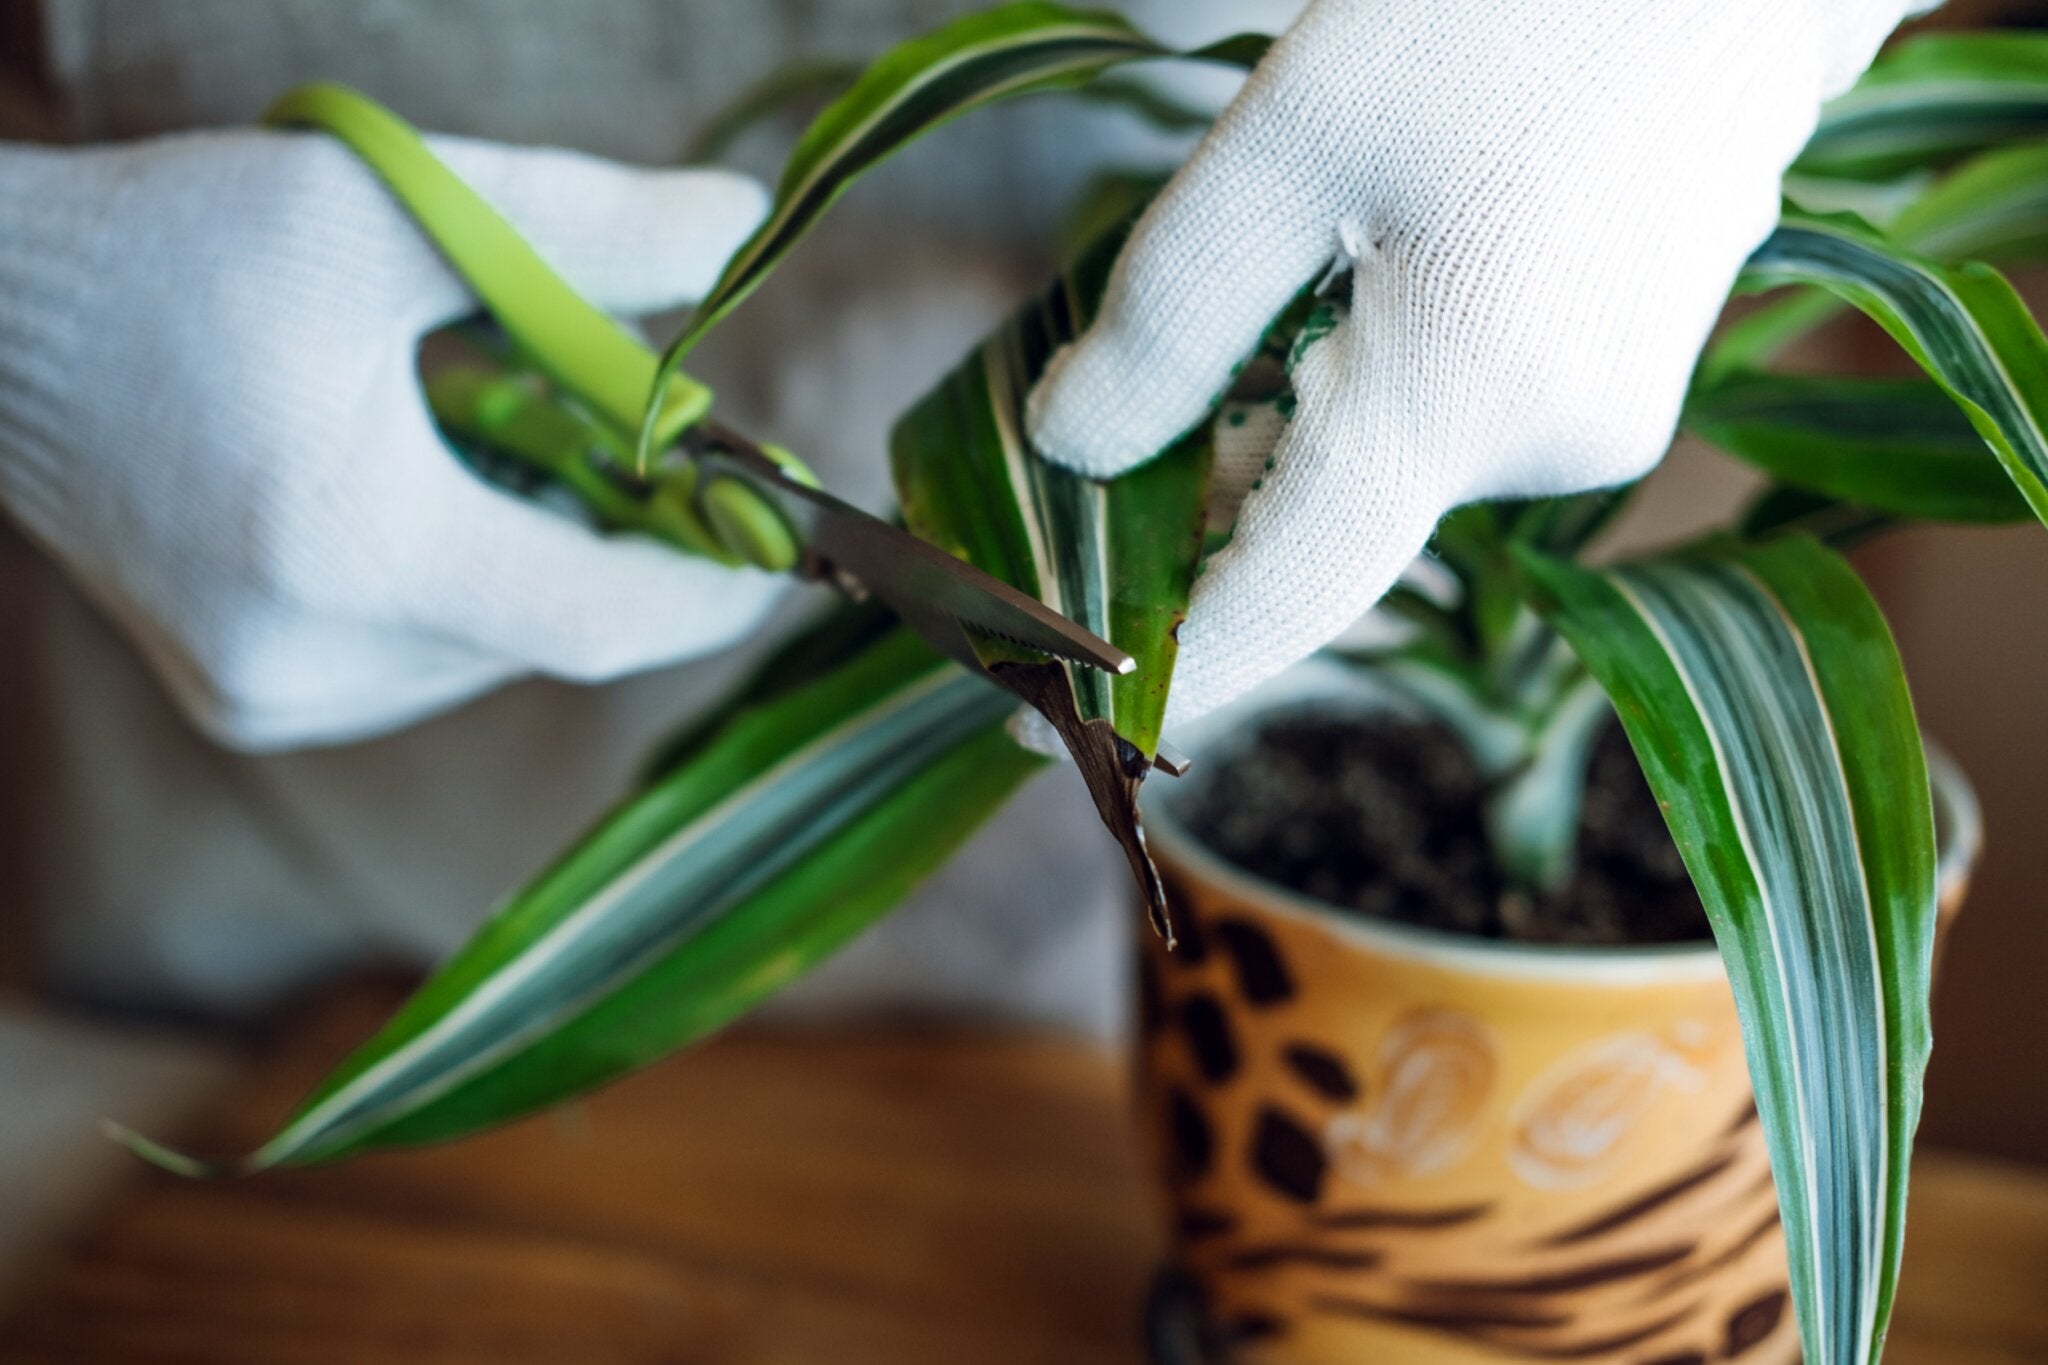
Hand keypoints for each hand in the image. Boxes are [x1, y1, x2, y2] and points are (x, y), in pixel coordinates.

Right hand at [0, 130, 776, 750]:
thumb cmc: (180, 249)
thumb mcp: (384, 209)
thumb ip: (577, 227)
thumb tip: (741, 231)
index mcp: (344, 548)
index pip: (594, 619)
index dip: (710, 585)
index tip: (785, 533)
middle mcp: (307, 661)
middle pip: (551, 630)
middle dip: (627, 544)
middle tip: (658, 444)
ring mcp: (272, 700)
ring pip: (494, 649)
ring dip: (542, 557)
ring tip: (500, 440)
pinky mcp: (253, 706)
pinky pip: (425, 659)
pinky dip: (467, 583)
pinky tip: (422, 493)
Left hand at [1029, 0, 1917, 728]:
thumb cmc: (1503, 9)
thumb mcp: (1287, 141)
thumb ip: (1170, 319)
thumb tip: (1074, 452)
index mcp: (1463, 403)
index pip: (1284, 598)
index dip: (1165, 661)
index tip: (1056, 716)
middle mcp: (1549, 447)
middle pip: (1326, 524)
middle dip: (1200, 501)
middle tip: (1083, 449)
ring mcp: (1600, 416)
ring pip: (1387, 461)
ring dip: (1282, 423)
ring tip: (1225, 326)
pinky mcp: (1618, 371)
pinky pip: (1451, 414)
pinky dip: (1364, 384)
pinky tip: (1331, 291)